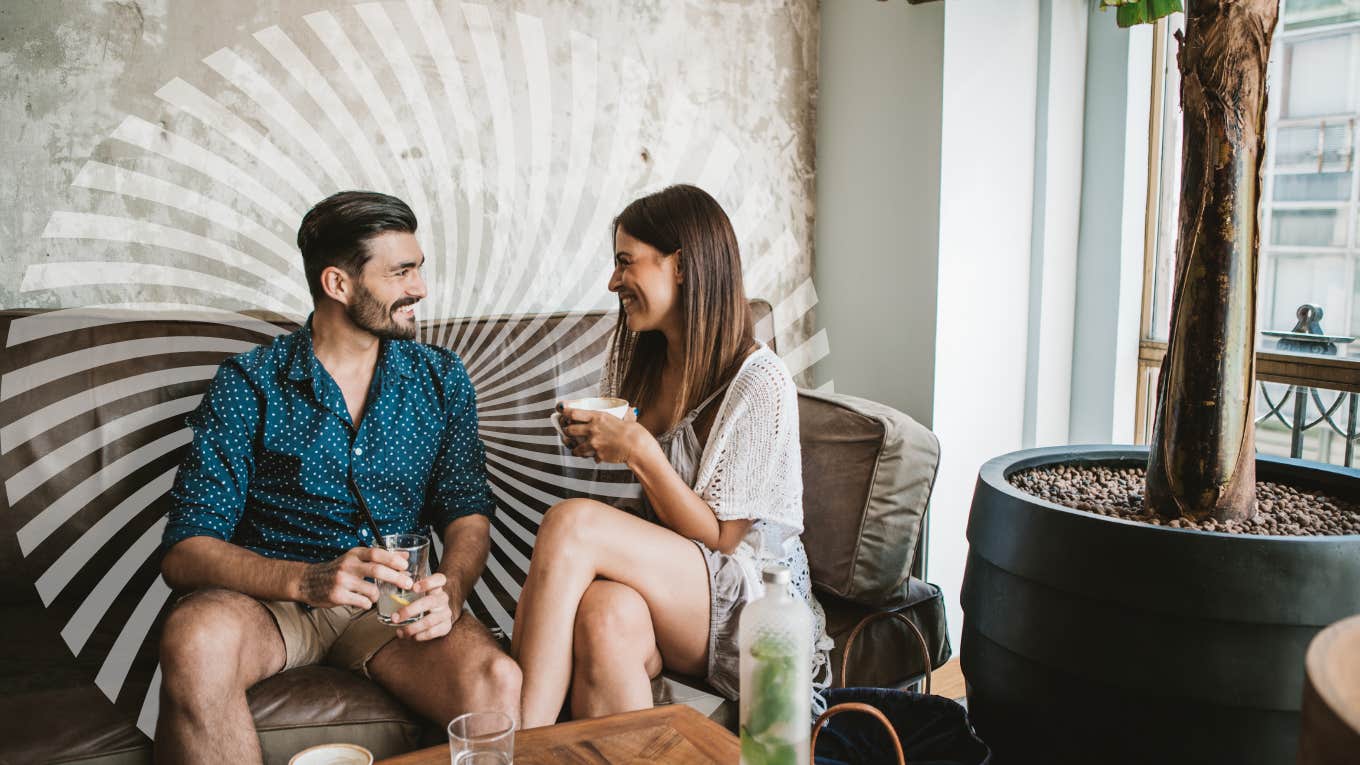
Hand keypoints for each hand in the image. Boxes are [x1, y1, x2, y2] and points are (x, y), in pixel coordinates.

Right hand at [296, 547, 411, 608]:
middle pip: (377, 570)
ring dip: (379, 595)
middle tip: (408, 584)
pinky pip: (362, 602)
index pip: (376, 553)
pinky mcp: (337, 596)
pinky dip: (368, 604)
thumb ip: (380, 557)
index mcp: (354, 554)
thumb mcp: (356, 558)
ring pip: (371, 590)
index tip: (405, 566)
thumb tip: (405, 556)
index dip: (393, 559)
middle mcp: (348, 566)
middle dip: (396, 578)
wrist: (308, 581)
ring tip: (376, 596)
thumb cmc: (338, 570)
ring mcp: (342, 581)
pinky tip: (364, 602)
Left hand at [392, 573, 460, 640]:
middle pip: (430, 602)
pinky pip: (432, 632)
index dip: (428, 582)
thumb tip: (390, 582)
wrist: (437, 619)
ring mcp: (446, 613)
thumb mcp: (417, 594)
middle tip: (395, 617)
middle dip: (410, 610)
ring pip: (430, 620)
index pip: (439, 579)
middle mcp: (442, 599)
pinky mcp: (446, 627)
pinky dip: (419, 636)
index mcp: (436, 588)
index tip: (414, 587)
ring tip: (399, 632)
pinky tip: (411, 636)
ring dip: (412, 628)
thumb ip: (406, 588)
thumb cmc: (421, 603)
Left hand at [561, 406, 647, 463]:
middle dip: (567, 432)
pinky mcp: (597, 454)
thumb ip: (616, 415)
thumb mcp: (621, 417)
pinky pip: (590, 457)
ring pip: (576, 448)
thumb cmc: (631, 430)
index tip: (563, 414)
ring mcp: (593, 442)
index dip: (566, 413)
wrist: (635, 444)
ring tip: (577, 450)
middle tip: (568, 432)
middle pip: (570, 430)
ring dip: (575, 449)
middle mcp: (592, 429)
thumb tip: (628, 410)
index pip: (574, 413)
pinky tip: (595, 456)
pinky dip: (592, 457)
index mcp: (597, 416)